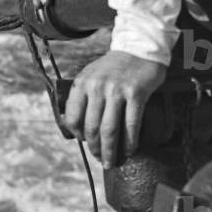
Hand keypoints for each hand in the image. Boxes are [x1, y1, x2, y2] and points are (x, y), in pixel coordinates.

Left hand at [63, 50, 166, 167]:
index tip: (85, 142)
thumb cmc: (115, 66)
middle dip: (95, 149)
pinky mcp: (136, 94)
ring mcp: (117, 91)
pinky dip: (130, 142)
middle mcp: (97, 87)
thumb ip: (84, 96)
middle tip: (101, 159)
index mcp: (82, 84)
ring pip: (109, 130)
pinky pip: (131, 125)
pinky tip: (130, 150)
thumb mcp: (92, 75)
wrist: (139, 49)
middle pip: (92, 128)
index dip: (78, 135)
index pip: (73, 118)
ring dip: (110, 151)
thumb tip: (82, 128)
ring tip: (112, 162)